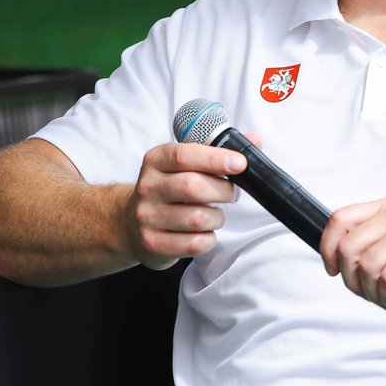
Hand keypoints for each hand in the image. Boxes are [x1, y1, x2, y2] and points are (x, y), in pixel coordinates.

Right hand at [123, 141, 244, 269]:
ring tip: (214, 214)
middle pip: (194, 187)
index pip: (185, 155)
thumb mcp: (185, 164)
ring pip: (198, 218)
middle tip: (232, 192)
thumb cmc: (169, 189)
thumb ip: (217, 151)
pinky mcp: (153, 244)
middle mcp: (147, 187)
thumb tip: (254, 141)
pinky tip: (203, 232)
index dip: (216, 158)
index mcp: (155, 160)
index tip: (240, 163)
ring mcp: (147, 217)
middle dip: (223, 190)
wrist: (131, 223)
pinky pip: (195, 243)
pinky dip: (208, 238)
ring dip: (217, 217)